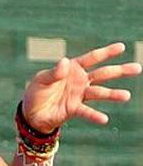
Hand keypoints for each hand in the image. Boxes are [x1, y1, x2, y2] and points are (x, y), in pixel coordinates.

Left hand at [22, 42, 141, 132]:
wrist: (32, 112)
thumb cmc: (37, 91)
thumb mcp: (41, 79)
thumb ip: (54, 72)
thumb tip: (65, 61)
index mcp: (72, 69)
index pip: (91, 58)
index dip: (106, 52)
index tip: (122, 47)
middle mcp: (80, 81)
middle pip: (103, 74)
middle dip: (119, 70)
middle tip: (138, 67)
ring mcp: (79, 95)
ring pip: (99, 92)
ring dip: (112, 94)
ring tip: (126, 95)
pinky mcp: (75, 109)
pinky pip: (86, 112)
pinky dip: (95, 115)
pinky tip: (104, 119)